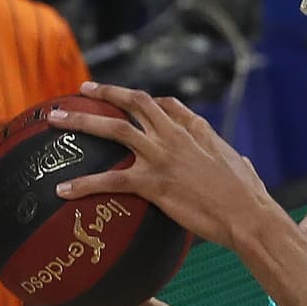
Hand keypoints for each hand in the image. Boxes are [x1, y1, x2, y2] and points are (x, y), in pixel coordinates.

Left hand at [48, 82, 285, 249]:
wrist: (248, 215)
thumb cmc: (251, 200)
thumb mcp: (246, 170)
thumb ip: (238, 163)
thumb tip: (244, 164)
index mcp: (198, 130)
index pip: (168, 105)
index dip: (147, 101)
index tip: (132, 100)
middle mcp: (176, 136)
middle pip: (134, 103)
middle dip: (106, 92)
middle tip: (82, 90)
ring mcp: (162, 157)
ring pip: (114, 129)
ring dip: (81, 121)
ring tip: (55, 119)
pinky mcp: (153, 183)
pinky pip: (109, 180)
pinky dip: (83, 185)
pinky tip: (62, 190)